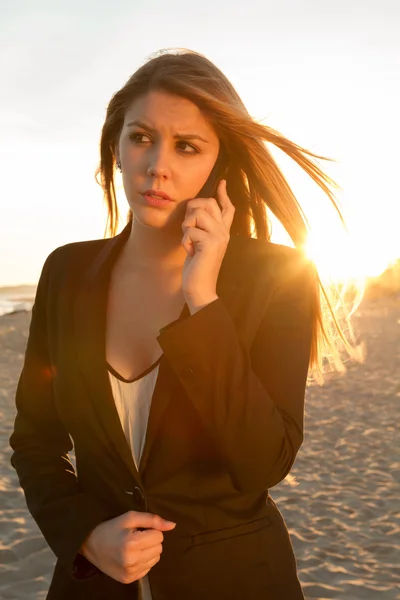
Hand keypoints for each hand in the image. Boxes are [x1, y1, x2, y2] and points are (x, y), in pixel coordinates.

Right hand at [79, 511, 175, 583]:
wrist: (90, 545)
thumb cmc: (111, 528)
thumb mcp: (130, 517)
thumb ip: (153, 520)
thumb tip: (172, 525)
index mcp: (132, 543)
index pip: (159, 536)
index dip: (151, 530)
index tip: (139, 530)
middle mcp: (132, 561)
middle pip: (159, 548)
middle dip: (151, 540)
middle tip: (136, 537)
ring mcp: (131, 572)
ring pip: (156, 559)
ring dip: (149, 551)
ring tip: (134, 546)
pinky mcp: (129, 580)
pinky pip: (148, 568)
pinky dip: (143, 561)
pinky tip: (132, 556)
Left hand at [181, 179, 234, 305]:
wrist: (200, 288)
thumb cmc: (196, 268)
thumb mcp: (199, 244)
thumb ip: (201, 228)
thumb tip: (195, 210)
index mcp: (223, 232)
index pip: (227, 208)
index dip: (223, 194)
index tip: (221, 182)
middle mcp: (224, 232)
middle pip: (208, 203)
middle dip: (192, 209)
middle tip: (188, 226)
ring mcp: (219, 236)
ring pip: (197, 213)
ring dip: (186, 227)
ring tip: (189, 242)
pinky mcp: (211, 243)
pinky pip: (190, 230)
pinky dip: (185, 241)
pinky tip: (190, 252)